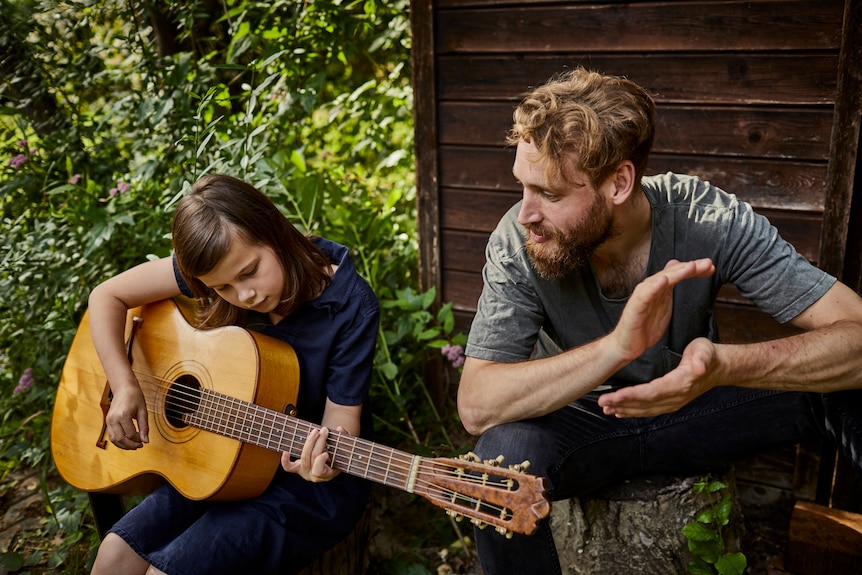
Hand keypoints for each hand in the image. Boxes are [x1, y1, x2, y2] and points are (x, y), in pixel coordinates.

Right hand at [105, 383, 148, 448]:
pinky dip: (118, 441)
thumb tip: (146, 441)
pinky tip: (127, 441)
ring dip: (124, 445)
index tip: (144, 440)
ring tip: (134, 445)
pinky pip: (111, 435)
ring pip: (114, 439)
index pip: (130, 434)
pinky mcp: (107, 421)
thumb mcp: (143, 411)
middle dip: (131, 445)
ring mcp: (108, 420)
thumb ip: (144, 427)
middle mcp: (113, 419)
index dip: (138, 440)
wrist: (124, 388)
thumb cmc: (135, 397)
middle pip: (120, 439)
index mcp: (123, 415)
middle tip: (140, 446)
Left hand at [281, 426, 341, 481]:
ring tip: (315, 431)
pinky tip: (285, 452)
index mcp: (326, 474)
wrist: (330, 462)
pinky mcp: (297, 468)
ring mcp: (304, 472)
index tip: (326, 453)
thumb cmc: (338, 455)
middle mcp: (313, 475)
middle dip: (319, 443)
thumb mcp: (343, 449)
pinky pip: (288, 467)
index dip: (320, 462)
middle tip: (325, 430)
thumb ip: (344, 439)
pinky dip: (285, 460)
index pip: (319, 470)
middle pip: (312, 458)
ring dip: (309, 442)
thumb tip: (340, 428)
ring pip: (303, 457)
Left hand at [599, 337, 717, 416]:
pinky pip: (650, 409)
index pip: (650, 392)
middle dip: (622, 404)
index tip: (613, 397)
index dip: (631, 396)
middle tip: (602, 403)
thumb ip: (701, 358)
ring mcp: (674, 402)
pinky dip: (635, 411)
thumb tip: (699, 367)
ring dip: (625, 410)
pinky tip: (621, 412)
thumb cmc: (709, 355)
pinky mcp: (672, 402)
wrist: (720, 368)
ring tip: (607, 409)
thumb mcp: (705, 350)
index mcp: (680, 384)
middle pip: (644, 403)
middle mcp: (676, 397)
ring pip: (646, 409)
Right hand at [611, 258, 714, 362]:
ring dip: (676, 273)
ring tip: (691, 267)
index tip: (711, 267)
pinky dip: (654, 286)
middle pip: (671, 273)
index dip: (694, 268)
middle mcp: (650, 288)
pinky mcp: (635, 308)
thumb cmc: (644, 326)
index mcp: (658, 288)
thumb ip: (671, 288)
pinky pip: (645, 295)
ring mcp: (642, 297)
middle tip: (708, 264)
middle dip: (690, 267)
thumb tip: (678, 269)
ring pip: (660, 280)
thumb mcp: (663, 305)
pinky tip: (664, 280)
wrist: (626, 344)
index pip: (677, 273)